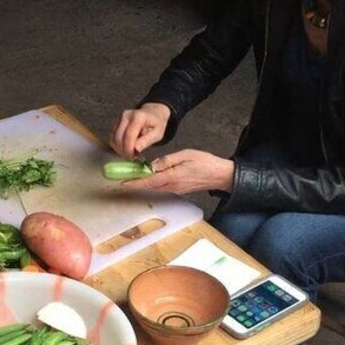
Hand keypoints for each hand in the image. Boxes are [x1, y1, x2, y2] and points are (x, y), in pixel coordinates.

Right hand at [110, 103, 170, 157]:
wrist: (153, 113)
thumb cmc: (156, 124)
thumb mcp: (157, 134)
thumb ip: (147, 141)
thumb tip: (136, 149)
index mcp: (138, 117)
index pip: (129, 135)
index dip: (129, 148)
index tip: (133, 156)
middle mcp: (126, 115)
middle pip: (118, 137)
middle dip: (123, 150)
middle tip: (131, 156)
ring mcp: (120, 118)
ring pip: (114, 138)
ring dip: (119, 148)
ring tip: (129, 152)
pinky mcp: (116, 121)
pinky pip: (113, 137)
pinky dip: (117, 145)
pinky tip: (126, 147)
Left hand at [119, 149, 233, 194]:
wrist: (221, 175)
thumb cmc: (205, 163)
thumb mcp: (186, 155)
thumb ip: (167, 160)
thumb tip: (153, 165)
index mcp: (173, 176)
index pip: (150, 181)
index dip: (136, 183)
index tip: (124, 183)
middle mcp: (173, 186)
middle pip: (150, 186)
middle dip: (136, 183)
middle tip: (123, 178)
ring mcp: (176, 189)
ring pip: (156, 187)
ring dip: (144, 183)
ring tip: (133, 176)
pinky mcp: (179, 190)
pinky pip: (163, 187)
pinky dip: (154, 183)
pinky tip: (149, 177)